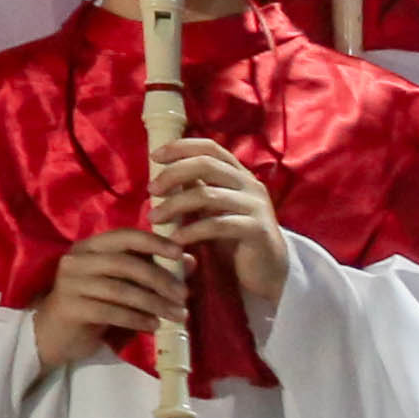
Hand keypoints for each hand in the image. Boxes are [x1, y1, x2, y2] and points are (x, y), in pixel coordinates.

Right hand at [33, 230, 185, 373]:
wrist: (55, 332)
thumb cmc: (93, 303)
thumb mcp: (122, 283)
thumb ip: (151, 270)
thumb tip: (189, 261)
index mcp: (90, 248)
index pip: (124, 236)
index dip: (153, 242)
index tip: (181, 253)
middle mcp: (77, 260)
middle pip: (125, 263)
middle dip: (159, 279)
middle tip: (185, 296)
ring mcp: (71, 283)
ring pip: (120, 289)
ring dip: (154, 303)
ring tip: (177, 316)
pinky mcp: (70, 307)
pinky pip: (110, 311)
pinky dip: (137, 319)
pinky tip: (154, 326)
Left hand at [153, 136, 290, 323]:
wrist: (267, 270)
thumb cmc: (232, 236)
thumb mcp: (211, 207)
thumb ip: (194, 188)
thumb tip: (159, 174)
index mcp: (238, 174)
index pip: (209, 147)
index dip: (180, 147)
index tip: (154, 157)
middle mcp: (249, 184)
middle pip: (205, 164)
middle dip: (172, 174)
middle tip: (151, 190)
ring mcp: (256, 206)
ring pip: (207, 195)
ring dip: (174, 205)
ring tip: (154, 218)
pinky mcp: (257, 230)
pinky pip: (217, 225)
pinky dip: (191, 230)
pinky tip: (175, 239)